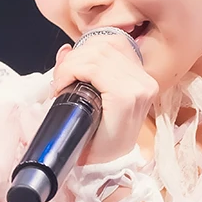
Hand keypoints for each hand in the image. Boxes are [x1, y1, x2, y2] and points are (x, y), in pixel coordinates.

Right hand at [52, 34, 157, 165]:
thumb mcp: (78, 125)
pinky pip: (119, 45)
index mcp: (127, 97)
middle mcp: (141, 83)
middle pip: (99, 51)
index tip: (58, 86)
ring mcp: (144, 76)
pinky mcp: (142, 72)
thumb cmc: (97, 148)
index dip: (69, 69)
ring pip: (108, 43)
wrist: (117, 157)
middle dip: (72, 61)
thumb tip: (64, 52)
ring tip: (72, 71)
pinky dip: (98, 47)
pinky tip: (87, 60)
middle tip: (61, 80)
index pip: (94, 64)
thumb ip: (70, 85)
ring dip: (84, 52)